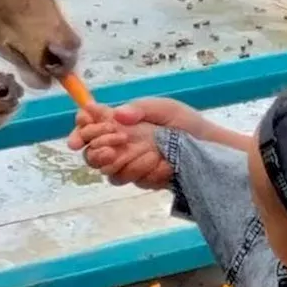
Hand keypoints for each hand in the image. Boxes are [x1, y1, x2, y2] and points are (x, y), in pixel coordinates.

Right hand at [66, 99, 197, 188]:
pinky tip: (162, 162)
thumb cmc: (184, 122)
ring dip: (127, 161)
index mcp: (119, 122)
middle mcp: (118, 144)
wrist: (207, 145)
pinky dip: (145, 170)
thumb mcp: (164, 107)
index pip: (88, 125)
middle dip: (99, 150)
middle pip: (91, 154)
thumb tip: (118, 114)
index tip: (79, 138)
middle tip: (116, 143)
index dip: (80, 131)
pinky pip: (131, 179)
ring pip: (109, 171)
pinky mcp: (140, 178)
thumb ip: (140, 108)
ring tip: (150, 151)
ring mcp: (128, 163)